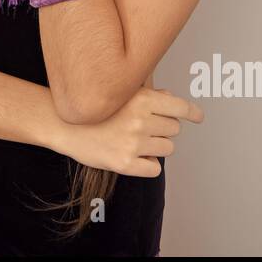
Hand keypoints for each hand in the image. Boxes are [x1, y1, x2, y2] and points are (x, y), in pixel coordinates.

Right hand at [52, 86, 204, 176]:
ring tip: (133, 140)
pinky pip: (154, 168)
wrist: (62, 124)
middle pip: (174, 129)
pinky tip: (132, 155)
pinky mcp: (125, 164)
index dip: (192, 113)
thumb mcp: (120, 93)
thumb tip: (171, 99)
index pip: (180, 108)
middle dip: (163, 129)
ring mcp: (133, 143)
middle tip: (141, 128)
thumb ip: (148, 95)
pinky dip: (147, 163)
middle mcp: (140, 120)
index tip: (199, 117)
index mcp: (142, 99)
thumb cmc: (93, 108)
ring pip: (167, 149)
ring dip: (155, 146)